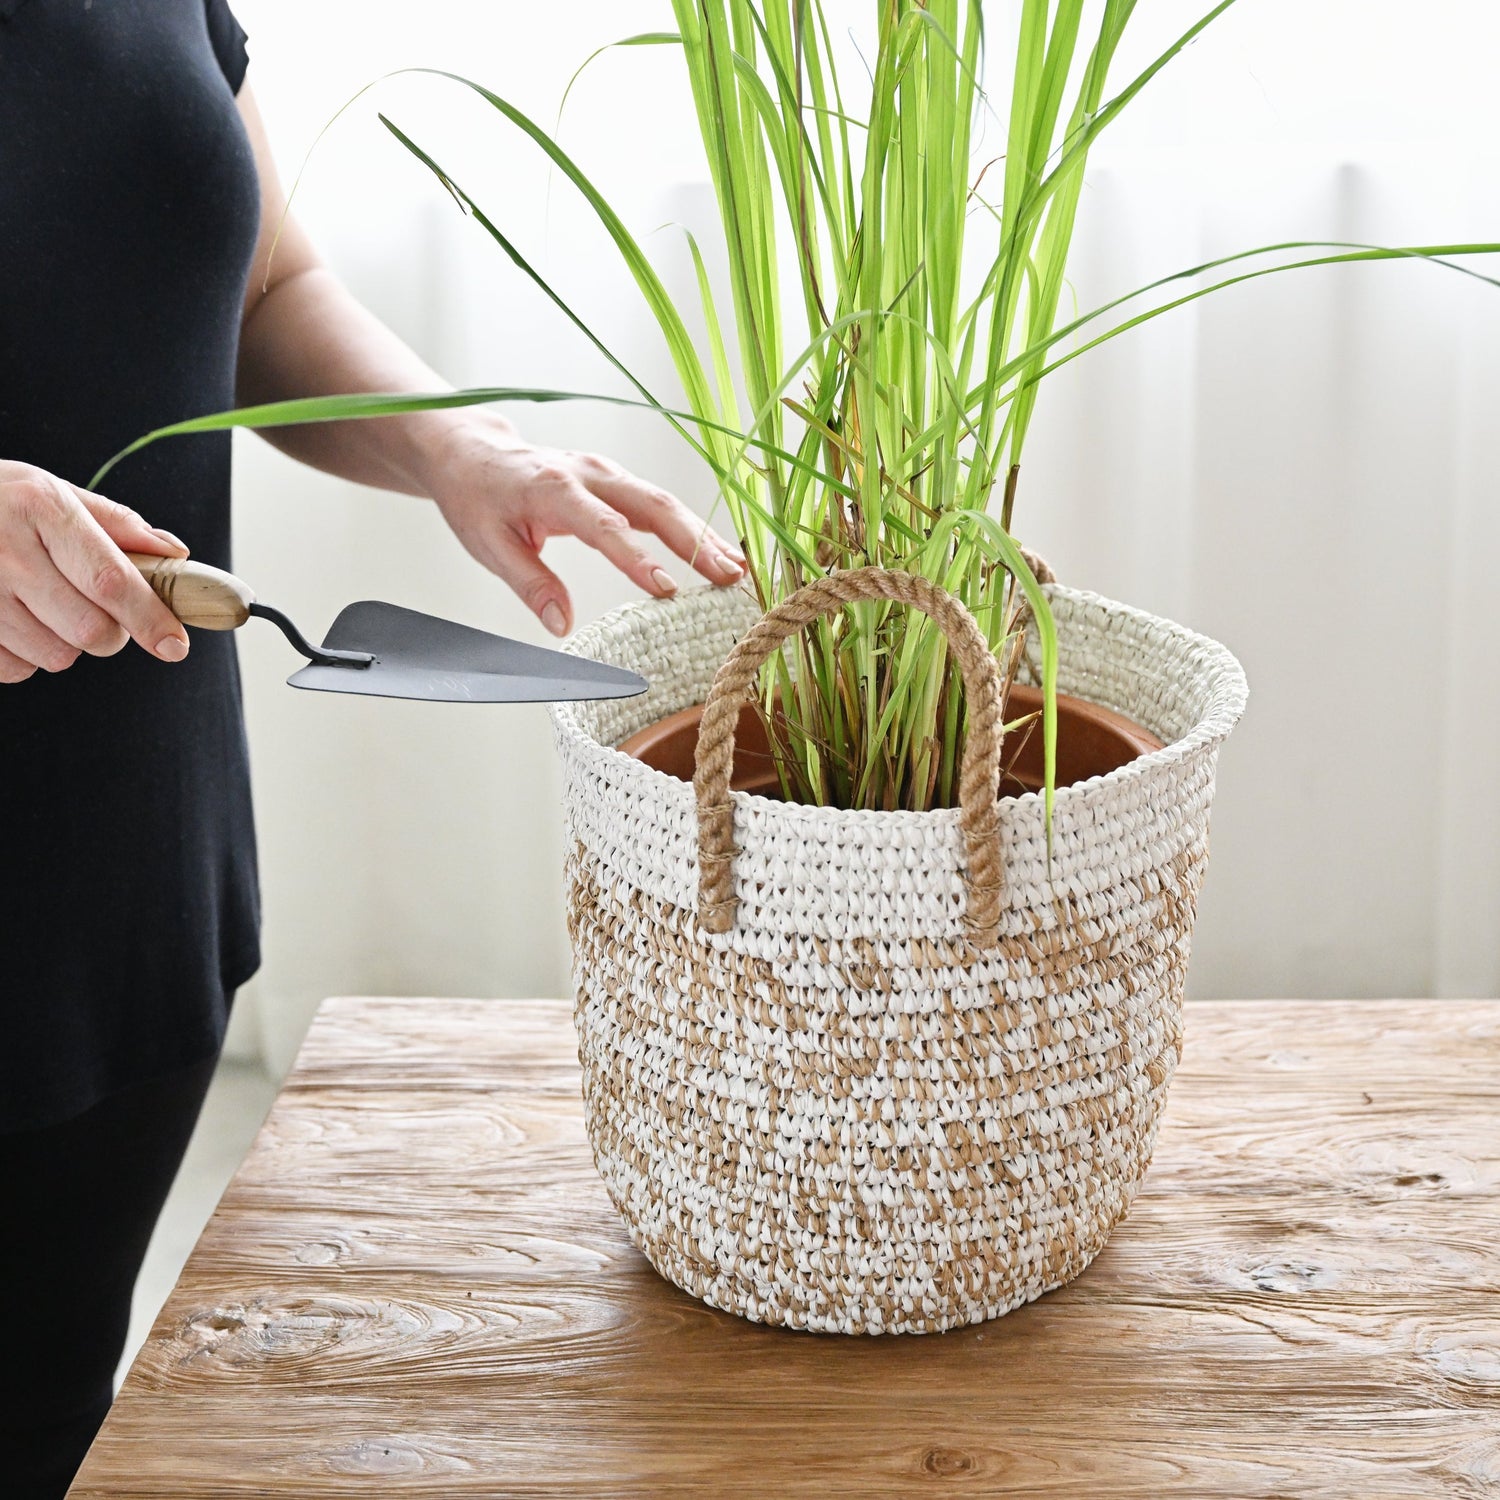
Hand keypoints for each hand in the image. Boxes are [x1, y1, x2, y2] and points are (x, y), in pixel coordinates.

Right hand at [0, 461, 192, 682]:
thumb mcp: (51, 491)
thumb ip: (116, 524)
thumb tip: (175, 554)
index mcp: (40, 508)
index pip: (111, 579)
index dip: (150, 618)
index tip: (175, 645)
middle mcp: (5, 550)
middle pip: (90, 629)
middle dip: (111, 634)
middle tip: (101, 614)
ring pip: (55, 656)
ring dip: (66, 644)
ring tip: (45, 607)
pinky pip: (14, 669)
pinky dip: (27, 656)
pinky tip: (14, 620)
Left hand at [424, 418, 745, 635]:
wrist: (471, 452)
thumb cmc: (476, 496)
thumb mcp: (488, 545)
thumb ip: (529, 582)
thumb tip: (562, 624)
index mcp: (552, 489)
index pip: (604, 526)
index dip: (637, 559)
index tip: (666, 591)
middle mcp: (588, 474)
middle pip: (652, 505)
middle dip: (694, 543)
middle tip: (727, 578)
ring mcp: (606, 473)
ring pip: (664, 502)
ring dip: (703, 536)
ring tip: (736, 570)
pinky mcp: (615, 479)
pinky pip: (658, 502)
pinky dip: (690, 527)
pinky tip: (717, 552)